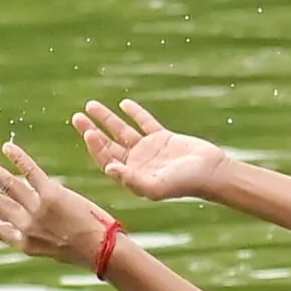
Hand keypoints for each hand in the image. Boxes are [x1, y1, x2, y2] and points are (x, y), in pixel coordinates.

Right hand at [0, 141, 113, 266]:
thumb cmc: (91, 254)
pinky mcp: (52, 194)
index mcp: (27, 243)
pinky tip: (7, 147)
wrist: (104, 252)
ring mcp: (37, 208)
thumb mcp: (59, 253)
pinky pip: (30, 171)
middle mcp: (26, 225)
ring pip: (7, 184)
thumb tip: (44, 234)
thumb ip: (45, 241)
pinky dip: (18, 158)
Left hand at [73, 98, 224, 201]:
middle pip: (109, 144)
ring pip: (122, 131)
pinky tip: (124, 104)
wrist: (212, 173)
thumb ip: (132, 180)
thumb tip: (110, 168)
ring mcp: (150, 150)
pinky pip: (145, 123)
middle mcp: (138, 163)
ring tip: (91, 105)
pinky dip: (135, 113)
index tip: (89, 132)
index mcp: (133, 176)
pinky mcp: (164, 138)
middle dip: (92, 130)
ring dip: (107, 118)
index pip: (107, 160)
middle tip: (77, 117)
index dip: (95, 147)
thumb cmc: (185, 184)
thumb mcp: (156, 186)